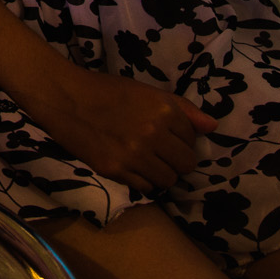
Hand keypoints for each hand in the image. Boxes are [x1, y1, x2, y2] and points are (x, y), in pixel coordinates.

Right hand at [29, 65, 216, 193]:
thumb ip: (183, 109)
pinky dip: (142, 181)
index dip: (180, 139)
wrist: (66, 97)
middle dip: (176, 160)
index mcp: (164, 110)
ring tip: (146, 161)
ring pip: (167, 180)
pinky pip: (145, 188)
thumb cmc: (107, 90)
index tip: (165, 135)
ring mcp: (135, 154)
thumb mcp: (147, 92)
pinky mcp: (116, 170)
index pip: (192, 140)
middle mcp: (154, 134)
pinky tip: (131, 167)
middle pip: (185, 164)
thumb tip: (213, 127)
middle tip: (159, 153)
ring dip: (161, 173)